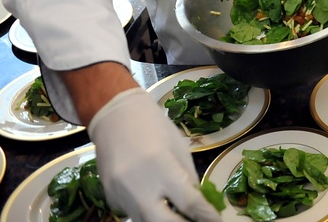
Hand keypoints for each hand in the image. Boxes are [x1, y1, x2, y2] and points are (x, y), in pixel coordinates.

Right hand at [87, 88, 220, 221]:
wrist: (115, 116)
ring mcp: (121, 196)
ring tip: (178, 213)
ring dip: (164, 220)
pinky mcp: (110, 199)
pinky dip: (147, 211)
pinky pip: (132, 213)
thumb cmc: (153, 126)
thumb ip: (188, 178)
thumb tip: (199, 203)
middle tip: (197, 221)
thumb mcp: (179, 148)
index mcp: (162, 168)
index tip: (216, 220)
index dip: (206, 215)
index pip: (189, 203)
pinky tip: (153, 199)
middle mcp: (139, 187)